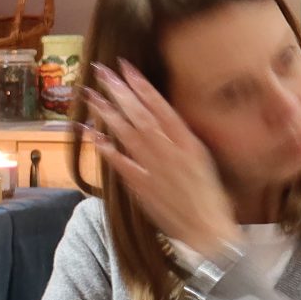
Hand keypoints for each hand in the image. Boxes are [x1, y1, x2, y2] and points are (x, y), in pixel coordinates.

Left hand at [82, 63, 239, 260]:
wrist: (209, 232)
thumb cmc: (210, 197)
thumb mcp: (203, 160)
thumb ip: (182, 139)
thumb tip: (162, 117)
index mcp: (189, 143)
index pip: (161, 107)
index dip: (142, 86)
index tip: (125, 66)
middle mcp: (171, 152)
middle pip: (141, 115)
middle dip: (119, 91)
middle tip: (100, 71)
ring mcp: (156, 170)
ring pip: (128, 135)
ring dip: (107, 113)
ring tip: (90, 95)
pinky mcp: (143, 188)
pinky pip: (122, 165)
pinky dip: (107, 149)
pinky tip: (92, 134)